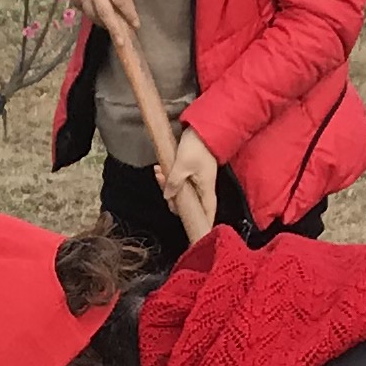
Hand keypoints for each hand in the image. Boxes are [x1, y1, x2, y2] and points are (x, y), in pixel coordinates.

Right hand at [62, 0, 137, 34]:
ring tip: (112, 28)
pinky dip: (93, 15)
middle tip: (122, 43)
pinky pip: (84, 11)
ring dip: (104, 24)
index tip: (136, 25)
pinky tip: (98, 14)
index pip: (121, 1)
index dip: (129, 14)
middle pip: (105, 13)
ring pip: (93, 15)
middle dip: (114, 29)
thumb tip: (129, 12)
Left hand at [165, 127, 221, 242]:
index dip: (202, 226)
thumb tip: (168, 197)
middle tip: (162, 184)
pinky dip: (168, 177)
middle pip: (188, 204)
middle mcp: (203, 188)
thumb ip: (174, 183)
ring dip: (167, 184)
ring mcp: (197, 181)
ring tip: (159, 172)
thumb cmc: (197, 147)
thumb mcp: (182, 166)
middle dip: (172, 198)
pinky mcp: (191, 173)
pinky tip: (159, 169)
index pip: (207, 214)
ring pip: (180, 191)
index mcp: (206, 190)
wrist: (202, 127)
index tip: (195, 237)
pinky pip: (178, 181)